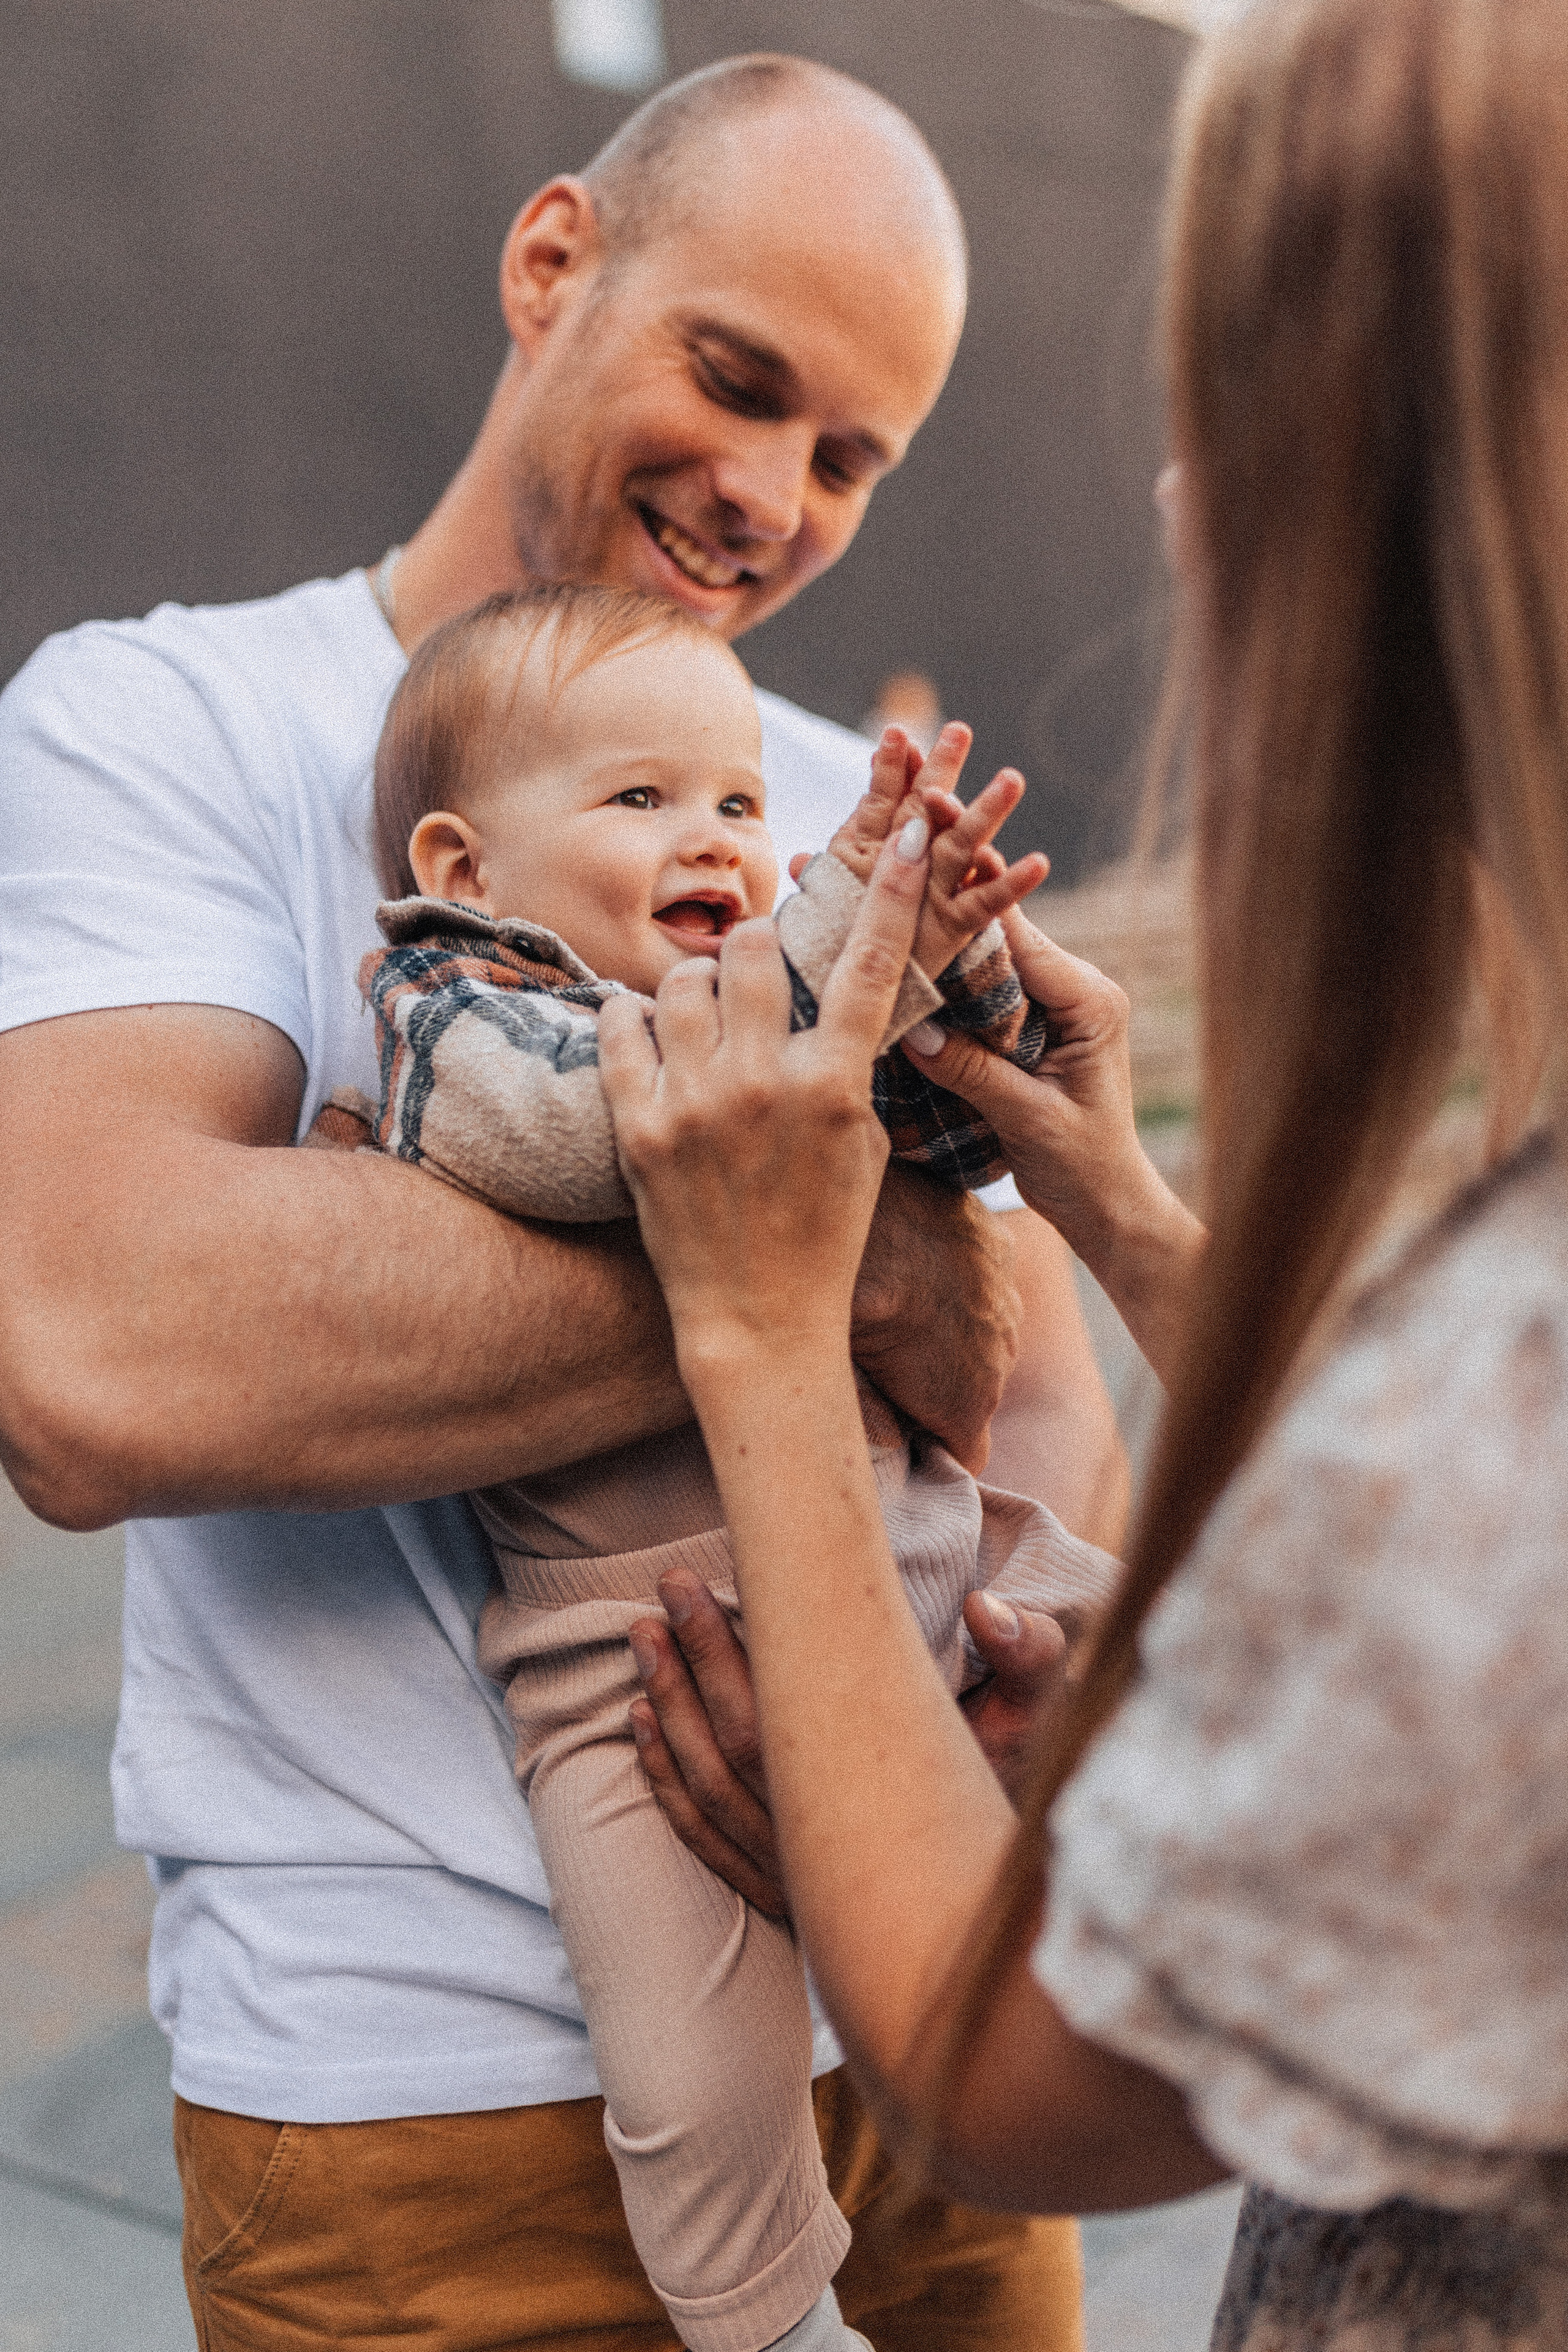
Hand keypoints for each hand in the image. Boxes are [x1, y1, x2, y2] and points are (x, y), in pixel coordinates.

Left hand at [599, 822, 931, 1381]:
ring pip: (682, 980)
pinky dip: (633, 1018)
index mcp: (834, 1086)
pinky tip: (647, 1033)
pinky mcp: (637, 1129)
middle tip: (751, 975)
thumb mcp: (861, 1143)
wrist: (760, 1322)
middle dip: (752, 950)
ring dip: (694, 985)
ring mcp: (695, 1104)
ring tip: (700, 1019)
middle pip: (750, 949)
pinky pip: (621, 1027)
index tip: (914, 833)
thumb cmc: (822, 1232)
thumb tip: (831, 992)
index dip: (895, 890)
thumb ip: (847, 1063)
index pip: (869, 965)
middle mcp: (764, 1084)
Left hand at [626, 1570, 1078, 1903]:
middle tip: (661, 1594)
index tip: (690, 1585)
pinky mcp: (786, 1900)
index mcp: (879, 1795)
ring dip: (668, 1711)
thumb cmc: (1018, 1806)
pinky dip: (668, 1784)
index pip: (779, 1712)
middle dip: (690, 1664)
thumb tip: (985, 1609)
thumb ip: (1028, 1659)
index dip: (723, 1647)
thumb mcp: (1043, 1726)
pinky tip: (642, 1728)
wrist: (1014, 1926)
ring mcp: (800, 1882)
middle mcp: (827, 1847)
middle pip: (734, 1745)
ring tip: (643, 1641)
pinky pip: (708, 1842)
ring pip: (711, 1791)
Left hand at [796, 725, 1047, 979]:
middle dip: (943, 769)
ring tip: (1011, 780)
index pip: (883, 798)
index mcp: (874, 846)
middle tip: (958, 731)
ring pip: (963, 844)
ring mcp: (938, 888)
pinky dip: (1013, 883)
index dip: (889, 768)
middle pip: (929, 809)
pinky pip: (988, 902)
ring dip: (986, 812)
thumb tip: (792, 860)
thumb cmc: (834, 946)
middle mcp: (911, 860)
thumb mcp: (823, 909)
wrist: (857, 997)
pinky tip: (1038, 863)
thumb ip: (818, 880)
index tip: (895, 735)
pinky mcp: (958, 922)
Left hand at [850, 1162, 1018, 1471]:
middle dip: (934, 1391)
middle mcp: (1001, 1356)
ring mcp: (1007, 1297)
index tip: (891, 1427)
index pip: (965, 1460)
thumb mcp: (837, 1366)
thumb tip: (886, 1444)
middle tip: (879, 1363)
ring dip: (950, 1334)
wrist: (870, 1192)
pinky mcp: (1000, 1244)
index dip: (926, 1450)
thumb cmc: (841, 1290)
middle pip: (973, 1396)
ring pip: (984, 1337)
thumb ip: (866, 1419)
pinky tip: (916, 1266)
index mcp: (964, 1402)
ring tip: (895, 1309)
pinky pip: (986, 1281)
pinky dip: (958, 1280)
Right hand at [903, 906, 1205, 1382]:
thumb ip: (973, 1072)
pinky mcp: (1029, 1025)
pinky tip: (900, 962)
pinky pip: (981, 992)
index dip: (966, 905)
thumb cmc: (1083, 1167)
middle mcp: (1076, 989)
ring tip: (882, 903)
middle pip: (1000, 937)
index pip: (1020, 939)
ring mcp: (1051, 1005)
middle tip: (890, 871)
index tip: (915, 875)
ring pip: (986, 960)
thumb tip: (912, 1030)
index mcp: (1090, 1000)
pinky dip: (944, 982)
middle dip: (946, 909)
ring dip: (940, 941)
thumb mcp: (1028, 1120)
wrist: (1106, 1204)